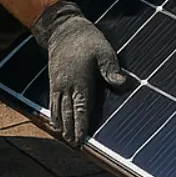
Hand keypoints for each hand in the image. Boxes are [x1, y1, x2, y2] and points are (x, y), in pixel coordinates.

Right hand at [34, 0, 129, 145]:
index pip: (81, 108)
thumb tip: (123, 84)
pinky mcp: (53, 82)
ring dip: (62, 125)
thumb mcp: (104, 50)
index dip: (81, 125)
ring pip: (58, 110)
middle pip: (68, 113)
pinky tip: (56, 124)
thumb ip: (111, 69)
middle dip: (71, 130)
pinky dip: (54, 115)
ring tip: (66, 140)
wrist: (63, 29)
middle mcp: (66, 85)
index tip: (81, 140)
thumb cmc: (87, 39)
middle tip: (75, 146)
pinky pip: (52, 102)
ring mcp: (57, 84)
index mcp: (80, 80)